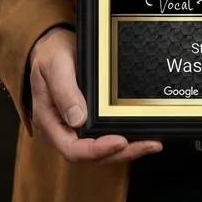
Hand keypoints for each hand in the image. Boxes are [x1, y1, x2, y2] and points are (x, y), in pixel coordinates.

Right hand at [28, 27, 161, 163]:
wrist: (53, 45)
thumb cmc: (50, 55)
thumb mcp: (54, 66)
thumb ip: (64, 91)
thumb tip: (78, 118)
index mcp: (50, 121)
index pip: (72, 149)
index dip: (97, 150)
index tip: (120, 141)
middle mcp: (63, 129)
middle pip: (92, 156)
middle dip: (121, 153)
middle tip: (147, 144)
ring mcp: (76, 127)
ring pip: (102, 151)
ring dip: (127, 150)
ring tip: (151, 143)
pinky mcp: (89, 120)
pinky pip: (106, 136)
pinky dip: (126, 139)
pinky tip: (142, 134)